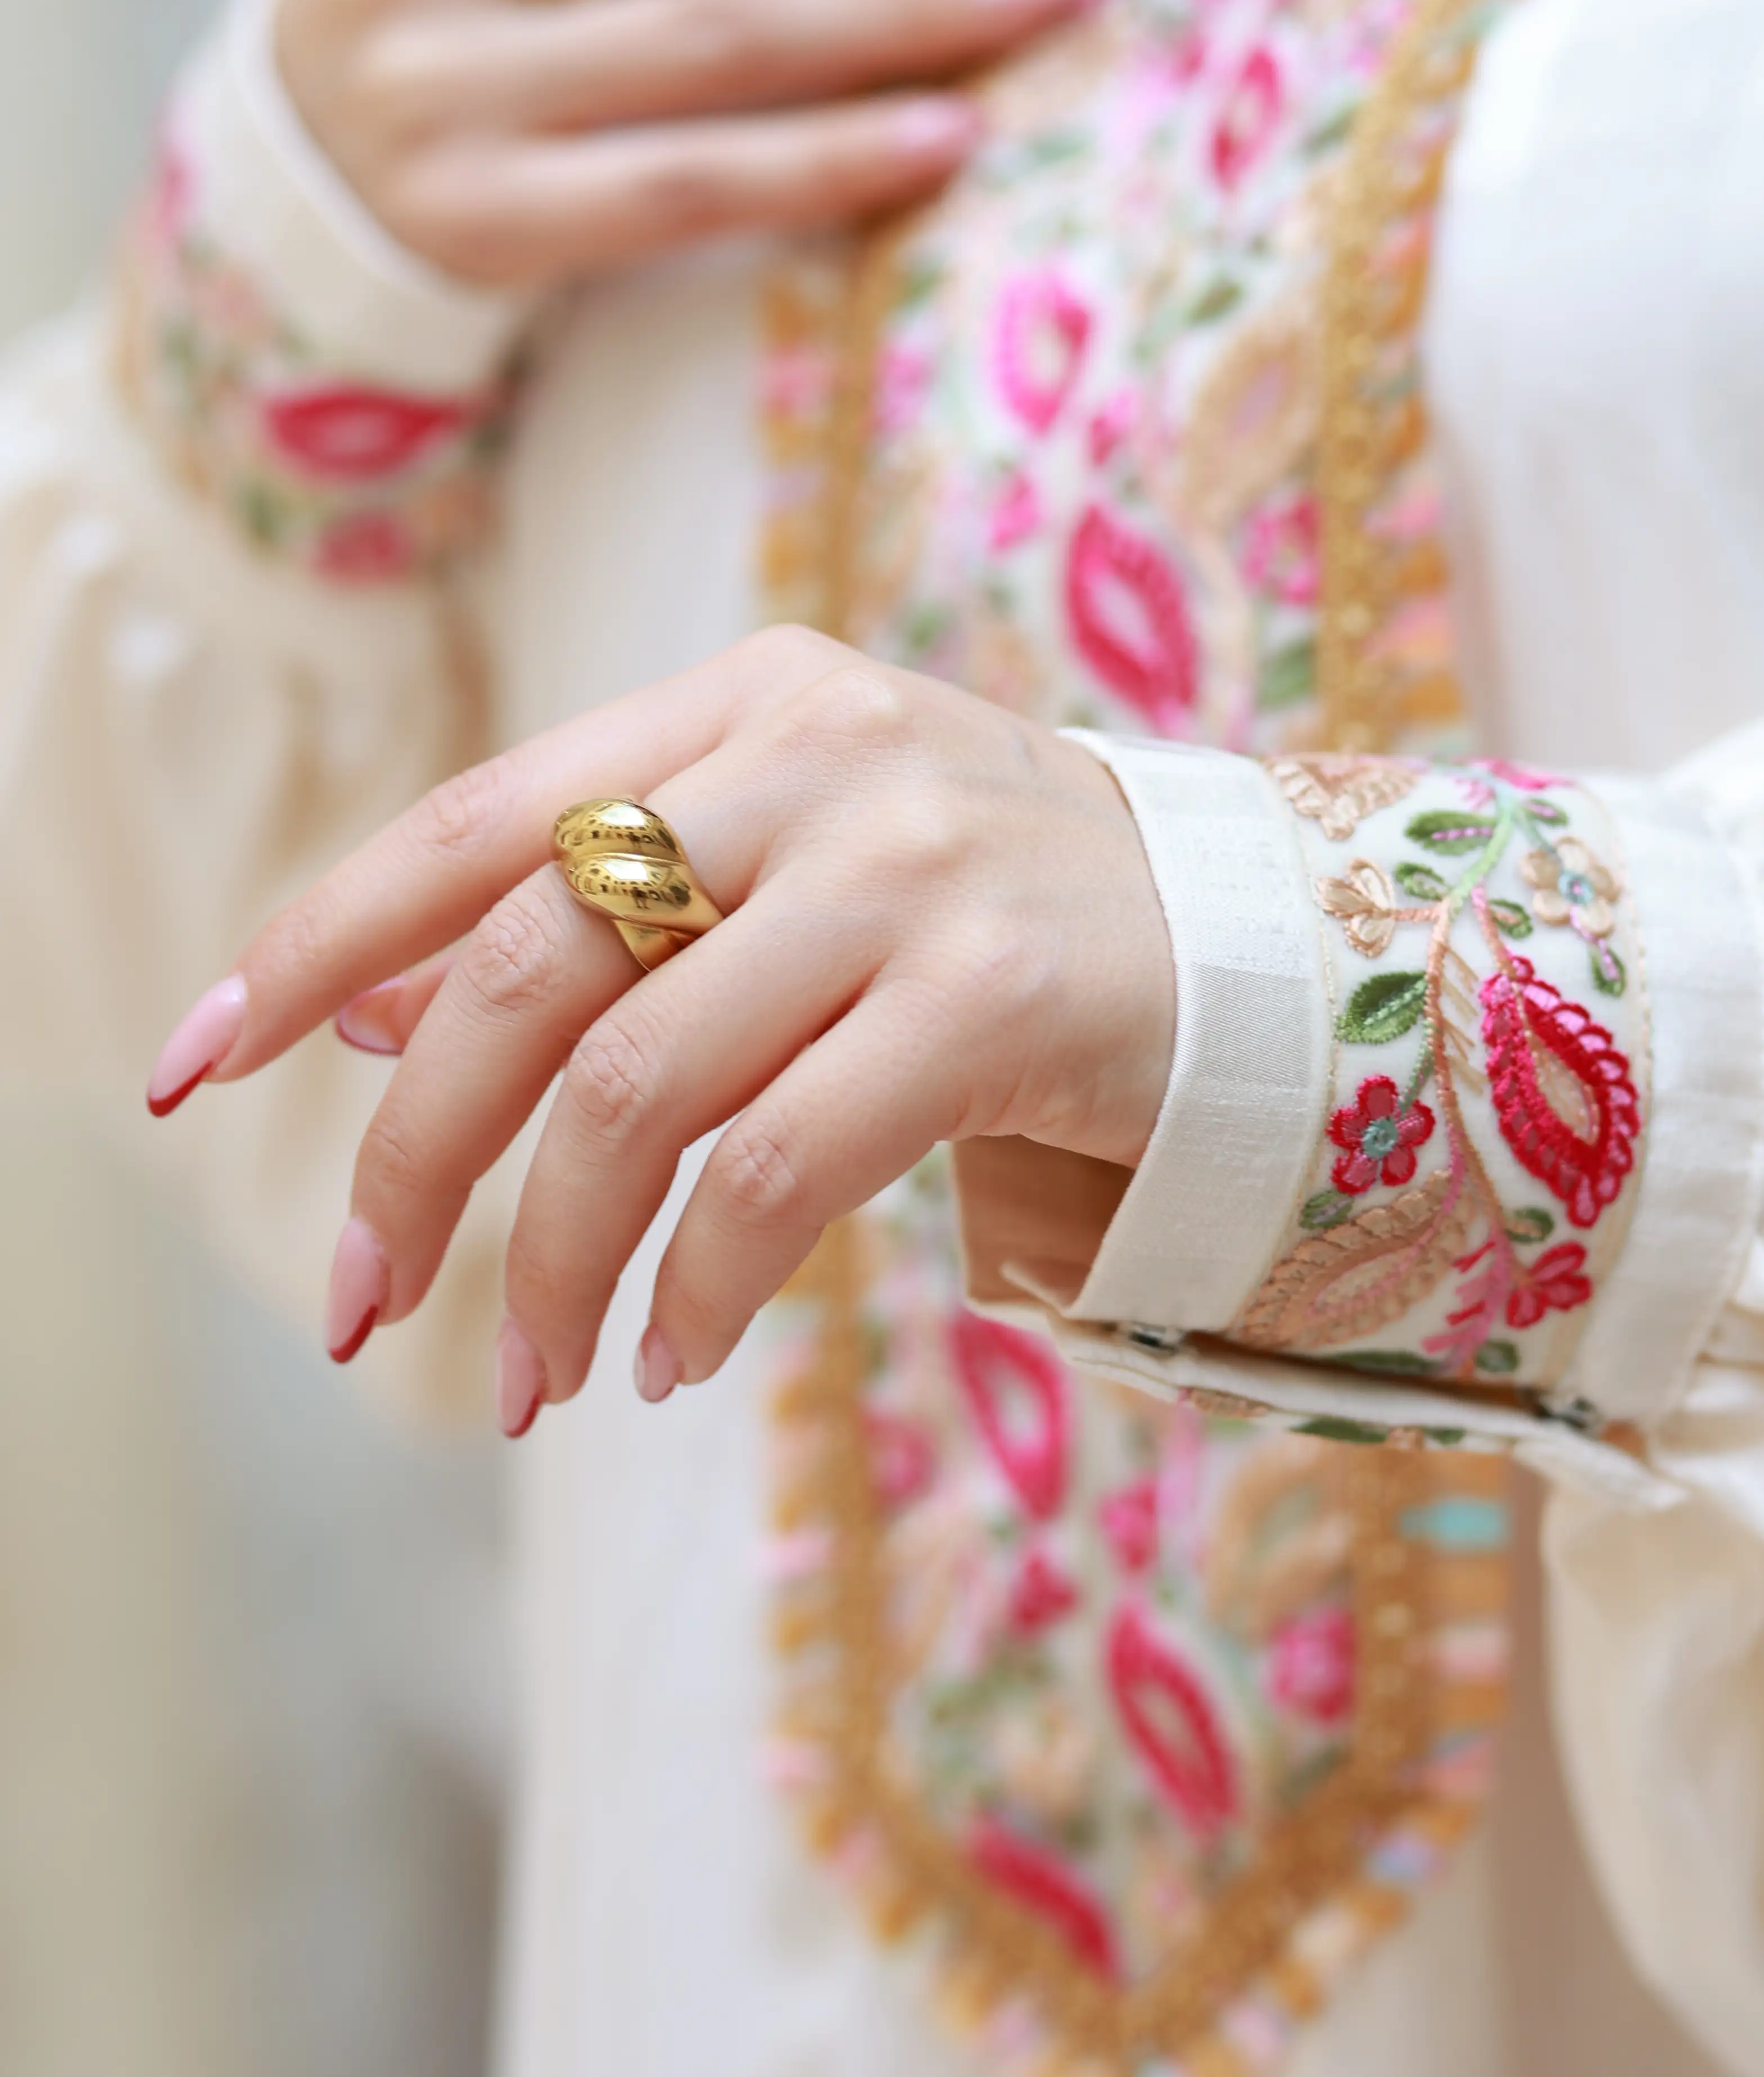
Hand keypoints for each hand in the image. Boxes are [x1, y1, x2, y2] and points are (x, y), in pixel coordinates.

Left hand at [147, 633, 1171, 1432]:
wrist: (1260, 943)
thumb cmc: (989, 914)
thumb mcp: (783, 868)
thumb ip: (588, 917)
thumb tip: (364, 1015)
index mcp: (744, 701)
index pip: (473, 816)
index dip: (311, 944)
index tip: (190, 1063)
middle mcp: (817, 757)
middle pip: (529, 968)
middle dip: (414, 1160)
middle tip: (361, 1305)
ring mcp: (911, 870)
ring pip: (636, 1090)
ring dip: (554, 1261)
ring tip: (532, 1375)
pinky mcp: (994, 998)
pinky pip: (778, 1172)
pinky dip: (697, 1285)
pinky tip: (673, 1351)